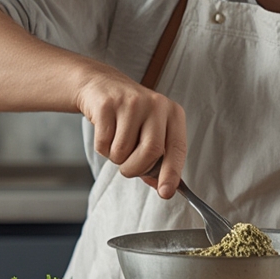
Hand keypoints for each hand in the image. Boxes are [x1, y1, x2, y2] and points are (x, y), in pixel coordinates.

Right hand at [74, 67, 186, 197]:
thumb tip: (162, 187)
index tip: (166, 192)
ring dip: (116, 158)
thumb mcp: (151, 131)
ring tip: (116, 141)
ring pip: (123, 151)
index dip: (172, 173)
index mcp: (173, 113)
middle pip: (151, 151)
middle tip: (128, 167)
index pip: (177, 148)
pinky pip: (104, 143)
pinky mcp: (107, 105)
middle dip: (136, 168)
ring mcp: (131, 102)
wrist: (102, 86)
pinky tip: (105, 132)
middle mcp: (156, 105)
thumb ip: (158, 160)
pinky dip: (102, 148)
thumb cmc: (131, 116)